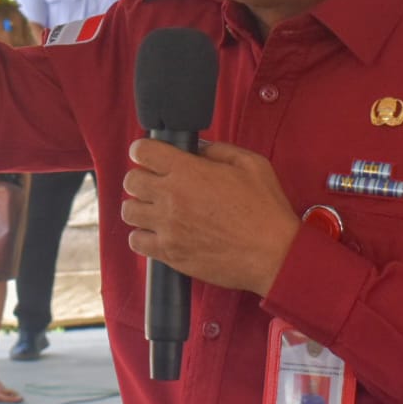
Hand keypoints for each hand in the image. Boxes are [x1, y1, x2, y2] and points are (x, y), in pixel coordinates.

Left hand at [121, 139, 301, 296]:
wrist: (274, 255)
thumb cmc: (266, 210)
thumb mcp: (251, 164)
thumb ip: (218, 150)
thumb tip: (197, 149)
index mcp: (188, 171)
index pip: (142, 151)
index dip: (143, 150)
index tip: (148, 155)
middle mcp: (171, 197)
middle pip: (131, 181)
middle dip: (141, 178)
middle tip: (155, 183)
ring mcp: (168, 227)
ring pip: (129, 211)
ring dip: (140, 207)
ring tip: (156, 209)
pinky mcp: (169, 253)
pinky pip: (136, 241)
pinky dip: (143, 236)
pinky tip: (158, 233)